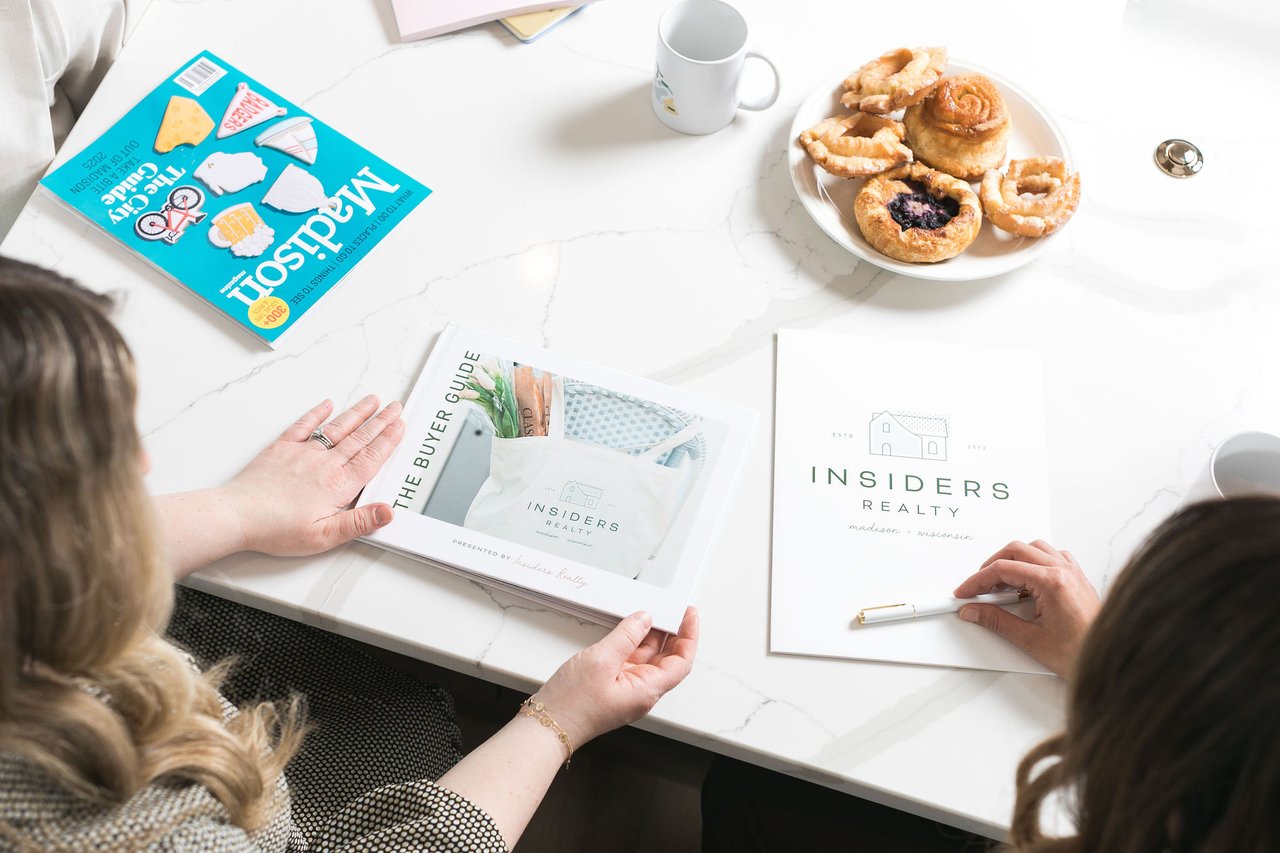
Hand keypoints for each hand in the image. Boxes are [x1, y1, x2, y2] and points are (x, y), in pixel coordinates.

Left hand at [218, 395, 405, 555]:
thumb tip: (387, 512)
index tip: (400, 426)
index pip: (372, 458)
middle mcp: (324, 464)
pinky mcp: (282, 449)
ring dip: (358, 413)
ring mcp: (303, 453)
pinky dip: (317, 414)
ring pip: (338, 428)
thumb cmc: (276, 529)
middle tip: (395, 407)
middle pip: (360, 438)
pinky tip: (327, 405)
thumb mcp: (324, 537)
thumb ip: (358, 522)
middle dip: (381, 421)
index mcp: (338, 485)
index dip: (389, 441)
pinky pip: (303, 426)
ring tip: (372, 401)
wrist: (238, 515)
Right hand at [534, 607, 698, 745]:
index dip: (689, 637)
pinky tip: (631, 628)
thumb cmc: (573, 703)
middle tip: (673, 609)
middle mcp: (642, 691)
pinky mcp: (614, 686)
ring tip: (653, 612)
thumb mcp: (601, 660)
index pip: (681, 662)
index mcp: (647, 690)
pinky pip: (631, 661)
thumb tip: (644, 618)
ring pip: (648, 658)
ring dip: (652, 636)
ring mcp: (627, 689)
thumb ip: (626, 636)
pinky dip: (634, 643)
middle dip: (673, 634)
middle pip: (667, 659)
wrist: (547, 725)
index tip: (688, 615)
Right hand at [953, 540, 1100, 677]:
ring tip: (1000, 582)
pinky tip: (1027, 580)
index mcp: (1052, 582)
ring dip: (1013, 560)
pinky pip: (1053, 556)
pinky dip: (1034, 561)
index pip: (1004, 569)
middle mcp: (1064, 571)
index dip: (978, 580)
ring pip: (1035, 548)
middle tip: (978, 586)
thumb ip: (997, 621)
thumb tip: (975, 610)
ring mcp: (1072, 573)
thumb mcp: (1031, 640)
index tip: (966, 591)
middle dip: (992, 566)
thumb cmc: (1081, 652)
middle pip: (1017, 550)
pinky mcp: (1077, 579)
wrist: (1110, 660)